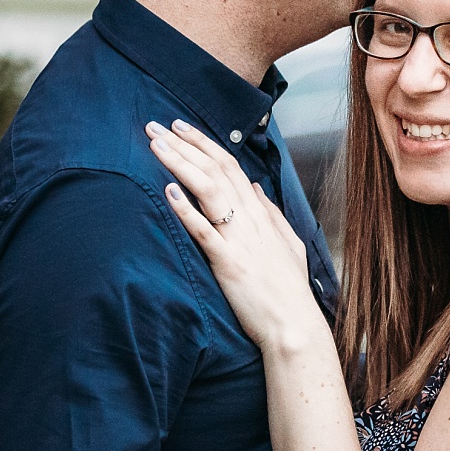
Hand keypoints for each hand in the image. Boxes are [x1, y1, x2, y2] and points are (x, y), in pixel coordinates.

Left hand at [146, 119, 320, 350]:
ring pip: (207, 190)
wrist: (294, 325)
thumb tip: (255, 187)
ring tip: (156, 146)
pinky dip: (186, 209)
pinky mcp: (228, 263)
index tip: (180, 127)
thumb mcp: (287, 243)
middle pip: (214, 170)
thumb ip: (270, 213)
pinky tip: (168, 191)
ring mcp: (239, 239)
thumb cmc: (289, 290)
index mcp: (261, 214)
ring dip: (180, 164)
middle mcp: (250, 219)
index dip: (203, 143)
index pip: (230, 166)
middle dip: (184, 144)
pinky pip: (204, 231)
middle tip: (156, 125)